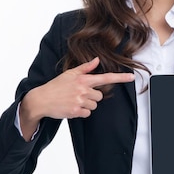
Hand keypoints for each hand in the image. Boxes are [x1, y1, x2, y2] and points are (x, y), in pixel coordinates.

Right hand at [20, 57, 134, 129]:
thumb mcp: (70, 73)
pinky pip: (87, 114)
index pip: (105, 78)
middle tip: (79, 95)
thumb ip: (85, 68)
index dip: (120, 78)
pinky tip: (72, 107)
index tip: (131, 77)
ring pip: (94, 106)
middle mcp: (83, 89)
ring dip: (87, 105)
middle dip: (92, 97)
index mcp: (83, 79)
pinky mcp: (76, 111)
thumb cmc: (56, 86)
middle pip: (99, 96)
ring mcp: (80, 101)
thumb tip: (97, 59)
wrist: (42, 99)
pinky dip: (81, 112)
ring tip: (74, 101)